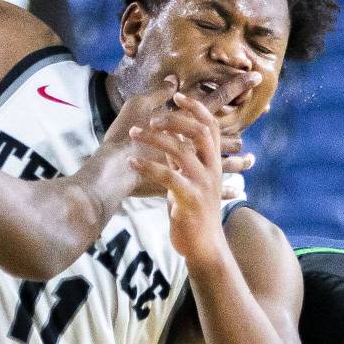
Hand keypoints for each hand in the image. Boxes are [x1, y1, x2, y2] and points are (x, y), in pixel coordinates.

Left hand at [129, 72, 260, 262]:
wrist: (203, 247)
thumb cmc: (193, 212)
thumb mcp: (191, 181)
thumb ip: (184, 160)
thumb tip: (172, 138)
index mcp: (213, 163)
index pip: (211, 126)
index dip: (196, 109)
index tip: (178, 96)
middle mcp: (212, 169)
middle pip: (199, 131)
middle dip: (174, 119)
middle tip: (150, 118)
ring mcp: (203, 184)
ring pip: (180, 150)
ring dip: (154, 138)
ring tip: (133, 134)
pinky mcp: (189, 199)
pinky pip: (167, 175)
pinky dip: (147, 165)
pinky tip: (131, 161)